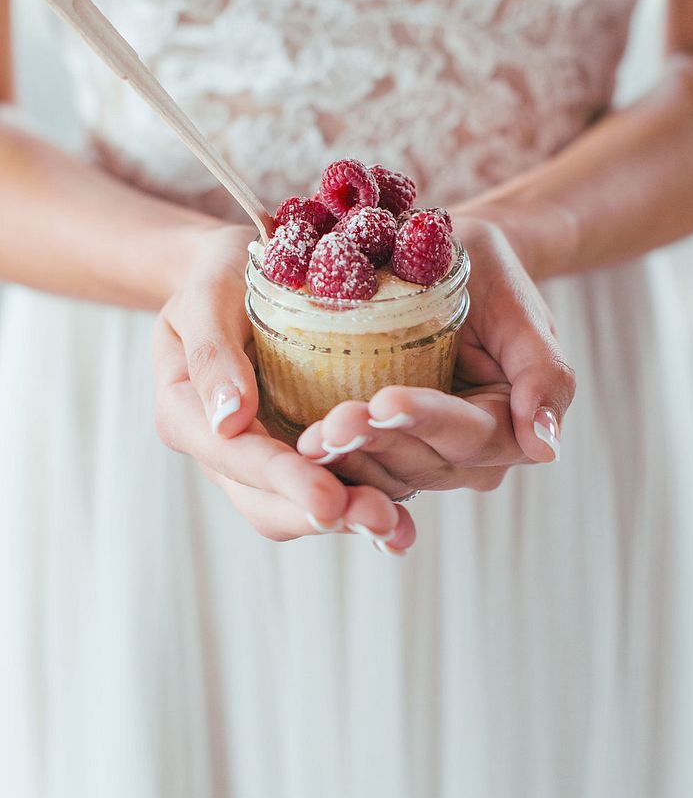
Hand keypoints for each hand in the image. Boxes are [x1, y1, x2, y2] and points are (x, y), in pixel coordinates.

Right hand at [152, 225, 414, 551]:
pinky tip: (402, 523)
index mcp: (186, 412)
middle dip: (322, 515)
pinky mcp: (299, 454)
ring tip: (398, 528)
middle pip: (265, 503)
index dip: (282, 479)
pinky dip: (361, 507)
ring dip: (348, 520)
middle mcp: (222, 448)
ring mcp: (261, 457)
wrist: (237, 270)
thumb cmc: (218, 274)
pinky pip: (326, 490)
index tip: (327, 497)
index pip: (234, 456)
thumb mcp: (205, 293)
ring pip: (296, 510)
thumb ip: (211, 352)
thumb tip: (228, 418)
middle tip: (380, 519)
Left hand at [296, 218, 574, 496]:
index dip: (425, 420)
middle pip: (421, 462)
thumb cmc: (491, 275)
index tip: (385, 400)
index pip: (469, 433)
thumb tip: (546, 449)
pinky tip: (298, 454)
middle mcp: (468, 457)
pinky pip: (359, 471)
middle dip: (374, 445)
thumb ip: (545, 373)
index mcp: (509, 428)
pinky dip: (332, 466)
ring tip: (306, 440)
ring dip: (346, 461)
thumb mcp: (521, 310)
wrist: (452, 263)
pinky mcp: (383, 453)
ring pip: (386, 476)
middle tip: (327, 427)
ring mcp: (423, 459)